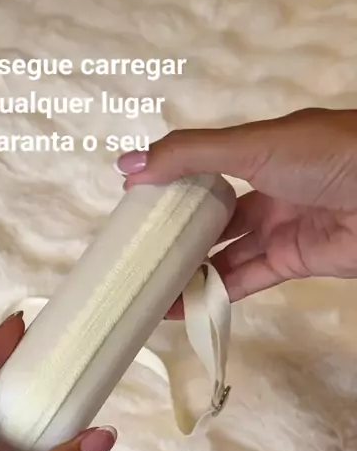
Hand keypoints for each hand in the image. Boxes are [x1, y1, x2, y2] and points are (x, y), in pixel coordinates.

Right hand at [117, 108, 356, 304]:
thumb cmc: (324, 156)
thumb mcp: (252, 146)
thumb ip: (191, 154)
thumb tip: (127, 167)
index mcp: (259, 153)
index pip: (204, 170)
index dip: (170, 187)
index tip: (133, 208)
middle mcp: (267, 190)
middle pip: (213, 217)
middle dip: (177, 233)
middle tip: (136, 252)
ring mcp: (280, 229)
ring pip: (226, 253)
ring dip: (191, 270)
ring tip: (149, 285)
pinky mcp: (292, 262)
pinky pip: (246, 279)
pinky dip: (214, 292)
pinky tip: (181, 304)